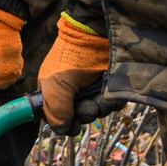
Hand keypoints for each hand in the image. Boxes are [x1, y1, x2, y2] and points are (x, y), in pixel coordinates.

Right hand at [37, 15, 109, 132]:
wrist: (95, 35)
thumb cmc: (71, 58)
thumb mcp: (55, 86)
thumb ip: (56, 112)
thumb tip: (64, 130)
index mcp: (54, 91)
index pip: (57, 117)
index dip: (65, 122)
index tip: (71, 122)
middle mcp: (72, 92)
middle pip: (79, 117)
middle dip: (85, 114)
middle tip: (88, 105)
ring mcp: (91, 89)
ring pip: (97, 112)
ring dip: (100, 108)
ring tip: (100, 97)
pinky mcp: (109, 86)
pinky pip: (112, 104)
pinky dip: (112, 103)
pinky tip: (109, 95)